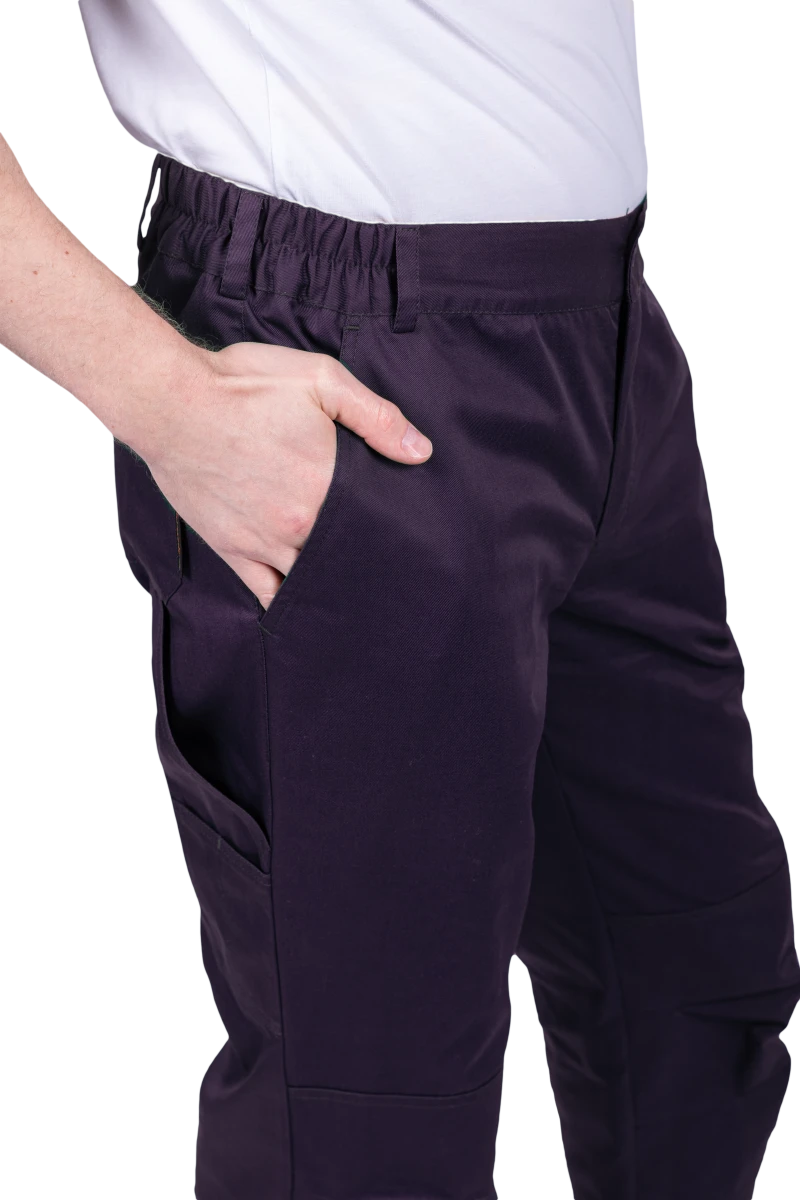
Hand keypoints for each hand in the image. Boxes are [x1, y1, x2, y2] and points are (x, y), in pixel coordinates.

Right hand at [136, 341, 432, 608]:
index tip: (410, 533)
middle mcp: (297, 525)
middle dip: (367, 559)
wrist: (168, 402)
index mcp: (325, 486)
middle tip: (389, 563)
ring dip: (332, 581)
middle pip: (347, 557)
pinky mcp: (232, 549)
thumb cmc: (242, 386)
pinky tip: (306, 600)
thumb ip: (375, 417)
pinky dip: (289, 601)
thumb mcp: (320, 380)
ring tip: (353, 582)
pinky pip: (267, 592)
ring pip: (311, 581)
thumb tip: (421, 451)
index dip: (394, 530)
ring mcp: (263, 543)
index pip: (377, 525)